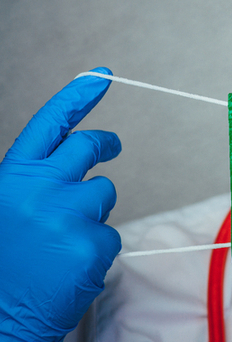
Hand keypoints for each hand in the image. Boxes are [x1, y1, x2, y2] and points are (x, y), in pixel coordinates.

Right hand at [0, 68, 121, 341]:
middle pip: (88, 147)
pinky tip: (69, 266)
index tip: (102, 75)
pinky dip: (96, 249)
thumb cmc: (2, 265)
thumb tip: (73, 152)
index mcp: (11, 177)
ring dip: (92, 212)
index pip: (50, 123)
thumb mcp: (5, 209)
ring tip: (60, 243)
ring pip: (104, 193)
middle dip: (104, 145)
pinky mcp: (92, 242)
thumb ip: (32, 179)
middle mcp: (37, 188)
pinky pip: (110, 233)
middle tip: (111, 147)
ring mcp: (67, 214)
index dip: (78, 96)